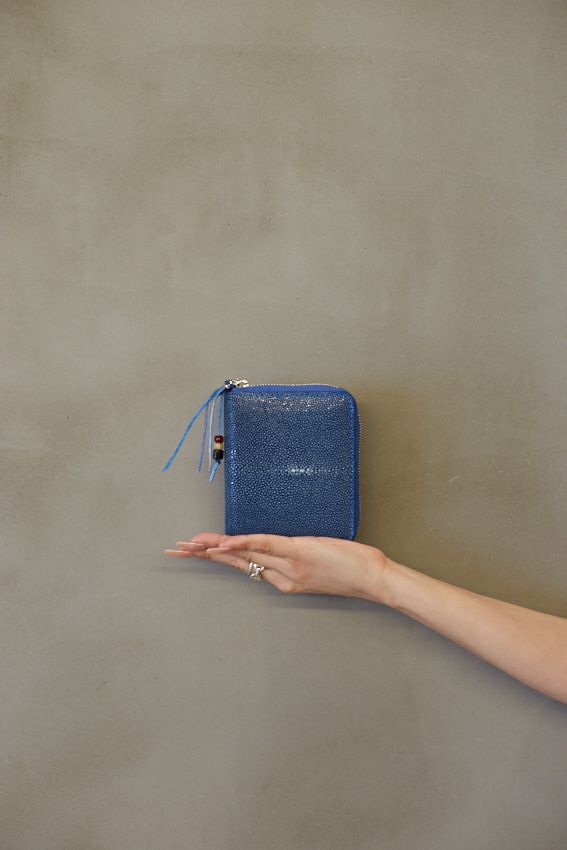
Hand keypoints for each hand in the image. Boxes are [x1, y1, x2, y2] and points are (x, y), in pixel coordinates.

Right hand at [164, 532, 391, 601]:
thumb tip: (291, 546)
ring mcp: (288, 565)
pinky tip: (222, 542)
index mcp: (286, 580)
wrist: (375, 579)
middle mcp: (282, 576)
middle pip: (236, 561)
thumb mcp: (324, 567)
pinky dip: (241, 543)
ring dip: (213, 548)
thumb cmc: (356, 570)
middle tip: (177, 549)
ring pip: (244, 553)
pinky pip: (264, 545)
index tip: (200, 550)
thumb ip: (302, 559)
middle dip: (204, 554)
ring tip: (188, 544)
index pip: (246, 565)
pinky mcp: (298, 552)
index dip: (220, 557)